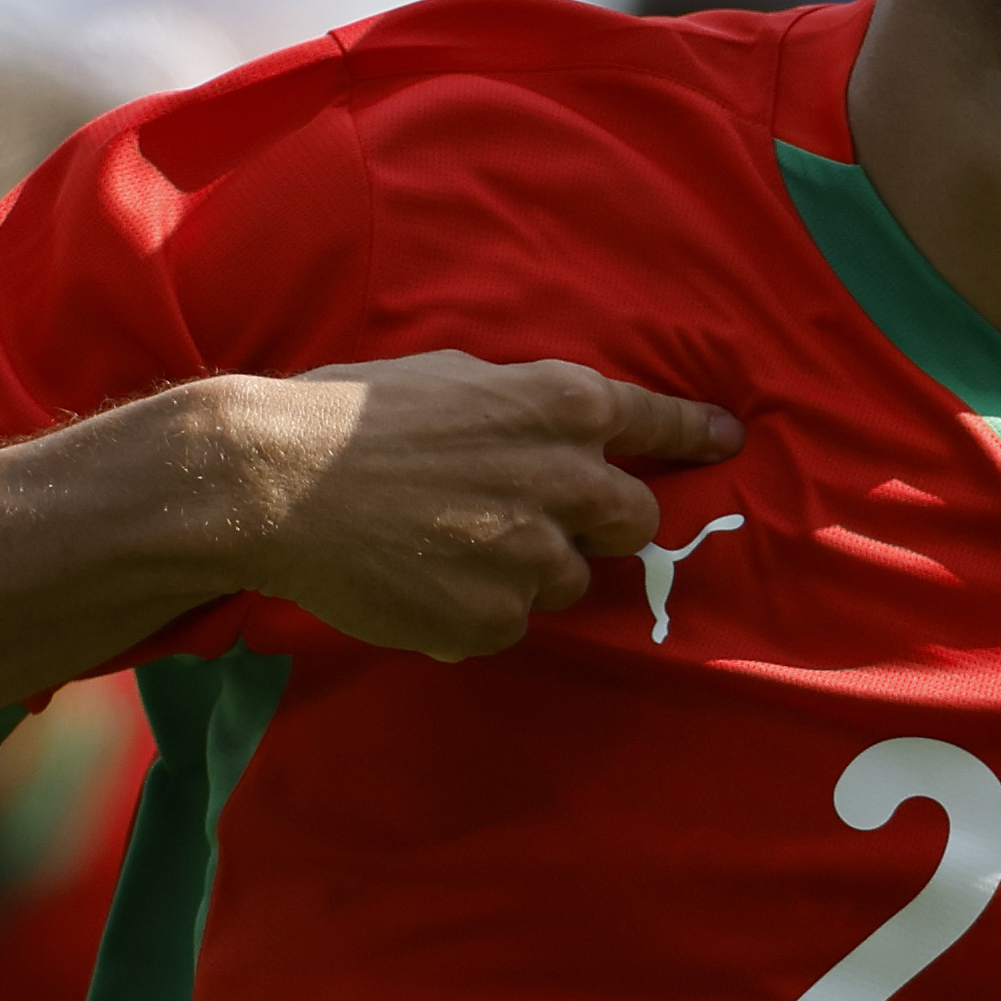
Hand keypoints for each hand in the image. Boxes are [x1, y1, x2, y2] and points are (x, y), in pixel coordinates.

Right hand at [229, 353, 740, 659]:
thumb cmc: (348, 417)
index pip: (659, 425)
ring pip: (567, 579)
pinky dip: (473, 609)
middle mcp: (567, 480)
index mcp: (561, 407)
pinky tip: (416, 579)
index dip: (697, 435)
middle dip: (601, 522)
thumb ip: (524, 409)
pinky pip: (507, 623)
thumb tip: (555, 433)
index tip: (729, 442)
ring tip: (441, 543)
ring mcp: (534, 556)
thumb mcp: (455, 377)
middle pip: (633, 520)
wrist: (271, 481)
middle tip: (539, 517)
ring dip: (525, 569)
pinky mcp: (494, 619)